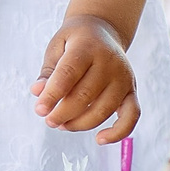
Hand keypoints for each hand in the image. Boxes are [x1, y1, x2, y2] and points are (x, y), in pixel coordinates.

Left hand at [32, 15, 140, 143]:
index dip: (52, 95)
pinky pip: (131, 117)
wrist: (103, 31)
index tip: (39, 110)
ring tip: (62, 125)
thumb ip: (48, 71)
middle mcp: (109, 62)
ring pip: (103, 110)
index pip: (68, 75)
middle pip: (85, 96)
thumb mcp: (57, 47)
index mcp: (87, 47)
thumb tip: (37, 93)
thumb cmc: (75, 42)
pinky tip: (99, 139)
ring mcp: (124, 78)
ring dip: (80, 124)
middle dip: (63, 113)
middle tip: (48, 120)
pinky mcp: (132, 91)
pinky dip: (118, 133)